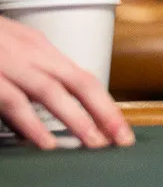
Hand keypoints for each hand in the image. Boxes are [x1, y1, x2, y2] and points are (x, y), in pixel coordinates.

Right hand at [0, 16, 135, 149]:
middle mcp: (31, 54)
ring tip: (94, 143)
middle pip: (78, 82)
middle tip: (121, 139)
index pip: (84, 78)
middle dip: (103, 113)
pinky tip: (45, 142)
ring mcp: (9, 63)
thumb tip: (42, 122)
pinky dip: (30, 122)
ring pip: (50, 91)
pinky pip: (12, 100)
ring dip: (75, 118)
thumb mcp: (13, 53)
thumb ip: (29, 82)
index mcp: (41, 49)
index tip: (121, 129)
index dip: (105, 105)